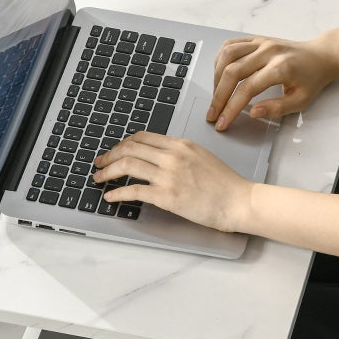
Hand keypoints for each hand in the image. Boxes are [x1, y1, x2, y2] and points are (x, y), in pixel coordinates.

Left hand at [93, 132, 252, 232]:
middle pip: (129, 148)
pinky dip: (117, 193)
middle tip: (98, 163)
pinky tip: (110, 197)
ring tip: (98, 178)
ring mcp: (168, 175)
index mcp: (179, 144)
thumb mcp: (200, 156)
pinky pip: (133, 190)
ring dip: (107, 171)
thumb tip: (155, 155)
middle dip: (109, 155)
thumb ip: (177, 152)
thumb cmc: (224, 183)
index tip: (113, 151)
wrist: (239, 201)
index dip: (122, 144)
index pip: (141, 137)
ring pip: (127, 165)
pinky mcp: (167, 196)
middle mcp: (171, 156)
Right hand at [207, 35, 338, 130]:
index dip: (231, 107)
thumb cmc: (312, 79)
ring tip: (216, 94)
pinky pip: (229, 45)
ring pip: (227, 56)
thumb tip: (253, 112)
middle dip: (218, 96)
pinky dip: (219, 60)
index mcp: (281, 67)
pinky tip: (219, 74)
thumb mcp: (301, 101)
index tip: (222, 121)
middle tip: (212, 113)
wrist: (321, 56)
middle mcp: (268, 51)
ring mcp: (260, 42)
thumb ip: (277, 108)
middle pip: (232, 72)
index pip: (247, 88)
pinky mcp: (255, 39)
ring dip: (216, 77)